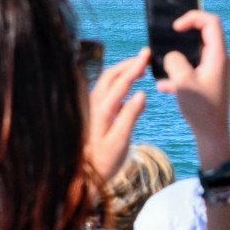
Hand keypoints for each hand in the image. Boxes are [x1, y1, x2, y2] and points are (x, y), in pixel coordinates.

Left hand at [87, 47, 148, 181]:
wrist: (82, 175)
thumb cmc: (103, 161)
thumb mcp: (121, 141)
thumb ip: (131, 116)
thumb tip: (142, 93)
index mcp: (103, 109)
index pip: (122, 81)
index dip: (135, 66)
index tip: (147, 54)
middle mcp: (94, 104)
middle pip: (112, 74)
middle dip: (129, 63)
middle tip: (145, 57)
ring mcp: (91, 107)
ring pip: (107, 80)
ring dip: (123, 71)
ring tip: (139, 69)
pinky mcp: (91, 112)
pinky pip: (106, 89)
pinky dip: (119, 82)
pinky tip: (128, 88)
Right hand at [155, 11, 229, 167]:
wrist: (213, 136)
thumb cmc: (201, 110)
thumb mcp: (183, 82)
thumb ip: (175, 61)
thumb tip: (172, 56)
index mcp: (218, 57)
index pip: (211, 23)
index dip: (193, 18)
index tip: (175, 28)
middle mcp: (221, 62)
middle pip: (204, 37)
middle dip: (183, 38)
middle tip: (167, 43)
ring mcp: (217, 73)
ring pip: (196, 56)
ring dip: (179, 58)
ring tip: (163, 68)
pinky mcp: (212, 85)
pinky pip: (195, 72)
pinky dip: (181, 74)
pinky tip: (164, 86)